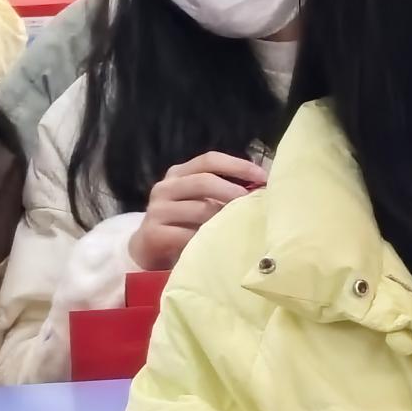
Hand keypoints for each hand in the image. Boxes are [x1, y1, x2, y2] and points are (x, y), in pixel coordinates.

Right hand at [130, 152, 267, 271]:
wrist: (148, 250)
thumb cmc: (183, 223)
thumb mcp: (200, 201)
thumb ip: (222, 191)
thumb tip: (261, 188)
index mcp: (179, 173)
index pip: (209, 160)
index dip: (237, 165)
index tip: (263, 177)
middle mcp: (165, 187)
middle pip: (203, 181)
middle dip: (233, 191)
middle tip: (254, 203)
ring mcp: (157, 210)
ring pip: (199, 209)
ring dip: (223, 218)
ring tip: (242, 225)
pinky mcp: (153, 234)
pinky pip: (188, 234)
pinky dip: (207, 238)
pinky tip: (220, 243)